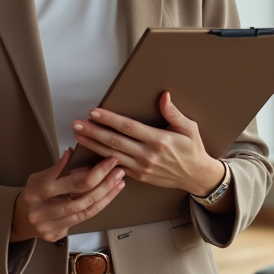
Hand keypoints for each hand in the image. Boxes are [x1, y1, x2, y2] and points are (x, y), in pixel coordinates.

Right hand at [9, 148, 125, 242]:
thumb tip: (74, 152)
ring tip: (119, 183)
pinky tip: (109, 195)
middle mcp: (40, 212)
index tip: (109, 161)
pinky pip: (83, 220)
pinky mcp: (56, 235)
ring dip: (105, 196)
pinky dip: (98, 206)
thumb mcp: (39, 177)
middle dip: (103, 185)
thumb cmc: (34, 194)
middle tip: (118, 172)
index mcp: (35, 192)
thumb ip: (58, 168)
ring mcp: (48, 226)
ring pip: (84, 212)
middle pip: (79, 200)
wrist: (20, 218)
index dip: (93, 172)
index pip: (70, 182)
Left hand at [72, 92, 226, 199]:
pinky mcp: (139, 176)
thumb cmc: (193, 150)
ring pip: (111, 155)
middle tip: (77, 124)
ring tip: (78, 136)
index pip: (128, 127)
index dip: (109, 119)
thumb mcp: (189, 128)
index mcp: (159, 140)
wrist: (196, 176)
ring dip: (93, 145)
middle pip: (115, 141)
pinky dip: (101, 161)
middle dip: (94, 131)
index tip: (94, 112)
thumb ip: (173, 113)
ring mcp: (142, 167)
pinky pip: (116, 168)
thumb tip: (163, 96)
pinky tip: (90, 154)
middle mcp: (148, 155)